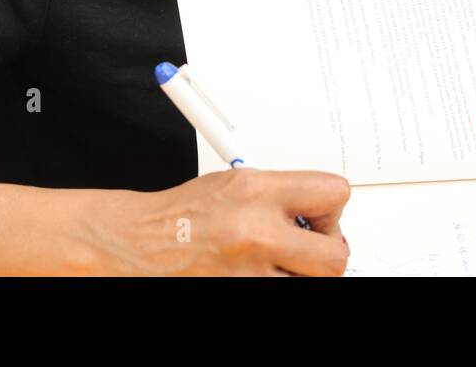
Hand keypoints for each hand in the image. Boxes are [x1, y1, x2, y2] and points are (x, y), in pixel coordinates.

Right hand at [81, 168, 350, 274]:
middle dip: (327, 252)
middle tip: (313, 248)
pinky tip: (258, 272)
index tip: (321, 215)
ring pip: (312, 282)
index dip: (333, 208)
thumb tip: (317, 204)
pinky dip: (276, 283)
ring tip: (278, 261)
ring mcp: (249, 273)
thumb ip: (279, 191)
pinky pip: (282, 292)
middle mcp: (256, 232)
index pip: (333, 193)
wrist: (140, 243)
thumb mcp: (234, 181)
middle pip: (335, 255)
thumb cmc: (182, 213)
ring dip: (301, 274)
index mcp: (257, 191)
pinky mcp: (239, 293)